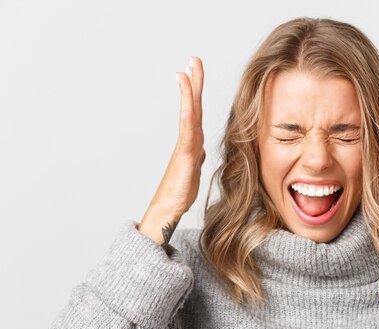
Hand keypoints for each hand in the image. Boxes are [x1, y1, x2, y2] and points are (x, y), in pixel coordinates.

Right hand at [149, 56, 205, 218]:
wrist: (169, 208)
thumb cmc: (179, 189)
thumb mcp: (194, 167)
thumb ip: (196, 153)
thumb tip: (199, 146)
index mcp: (192, 140)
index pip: (197, 109)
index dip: (196, 89)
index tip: (194, 68)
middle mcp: (188, 140)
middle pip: (193, 105)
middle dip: (194, 82)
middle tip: (193, 58)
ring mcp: (185, 148)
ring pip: (189, 117)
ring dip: (188, 95)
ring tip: (185, 74)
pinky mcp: (185, 160)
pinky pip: (187, 138)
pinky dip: (187, 123)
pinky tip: (188, 110)